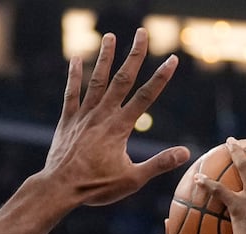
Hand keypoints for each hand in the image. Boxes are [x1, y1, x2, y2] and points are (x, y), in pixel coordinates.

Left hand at [39, 29, 188, 207]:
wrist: (60, 188)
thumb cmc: (96, 187)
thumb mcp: (133, 179)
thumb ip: (159, 163)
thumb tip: (185, 153)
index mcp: (120, 128)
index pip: (145, 96)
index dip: (161, 77)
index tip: (172, 59)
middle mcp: (102, 115)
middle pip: (122, 79)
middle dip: (134, 55)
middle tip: (141, 33)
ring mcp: (83, 115)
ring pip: (96, 80)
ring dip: (104, 57)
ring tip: (110, 36)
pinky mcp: (67, 120)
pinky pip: (71, 92)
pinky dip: (73, 75)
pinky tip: (74, 58)